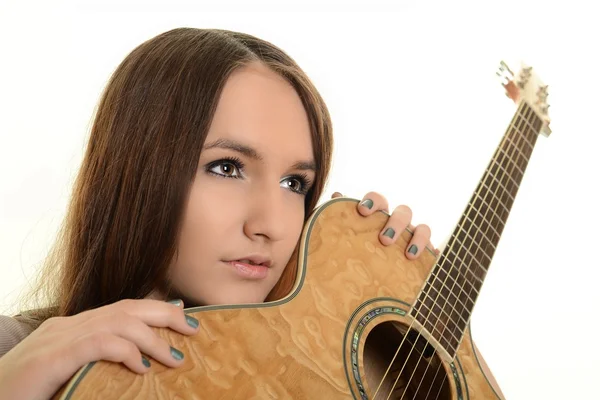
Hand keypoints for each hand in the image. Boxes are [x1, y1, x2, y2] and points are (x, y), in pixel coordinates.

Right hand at [0, 299, 198, 399]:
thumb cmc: (29, 392)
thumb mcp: (70, 374)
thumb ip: (100, 363)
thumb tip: (139, 366)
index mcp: (74, 328)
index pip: (122, 308)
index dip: (155, 310)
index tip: (183, 316)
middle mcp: (70, 326)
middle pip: (127, 307)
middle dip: (165, 315)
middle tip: (193, 328)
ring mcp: (60, 338)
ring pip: (120, 322)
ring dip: (154, 338)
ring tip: (176, 358)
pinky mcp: (54, 357)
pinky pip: (99, 343)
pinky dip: (127, 352)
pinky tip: (142, 368)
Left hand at [331, 191, 438, 257]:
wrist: (365, 279)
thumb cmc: (354, 252)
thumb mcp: (343, 236)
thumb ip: (339, 217)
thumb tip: (336, 194)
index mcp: (377, 215)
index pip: (378, 199)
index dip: (373, 200)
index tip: (363, 210)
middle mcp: (398, 223)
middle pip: (404, 212)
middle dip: (395, 223)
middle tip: (384, 240)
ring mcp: (413, 238)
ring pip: (424, 228)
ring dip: (418, 239)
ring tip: (408, 255)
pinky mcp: (425, 256)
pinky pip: (435, 251)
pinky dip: (434, 254)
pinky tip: (429, 262)